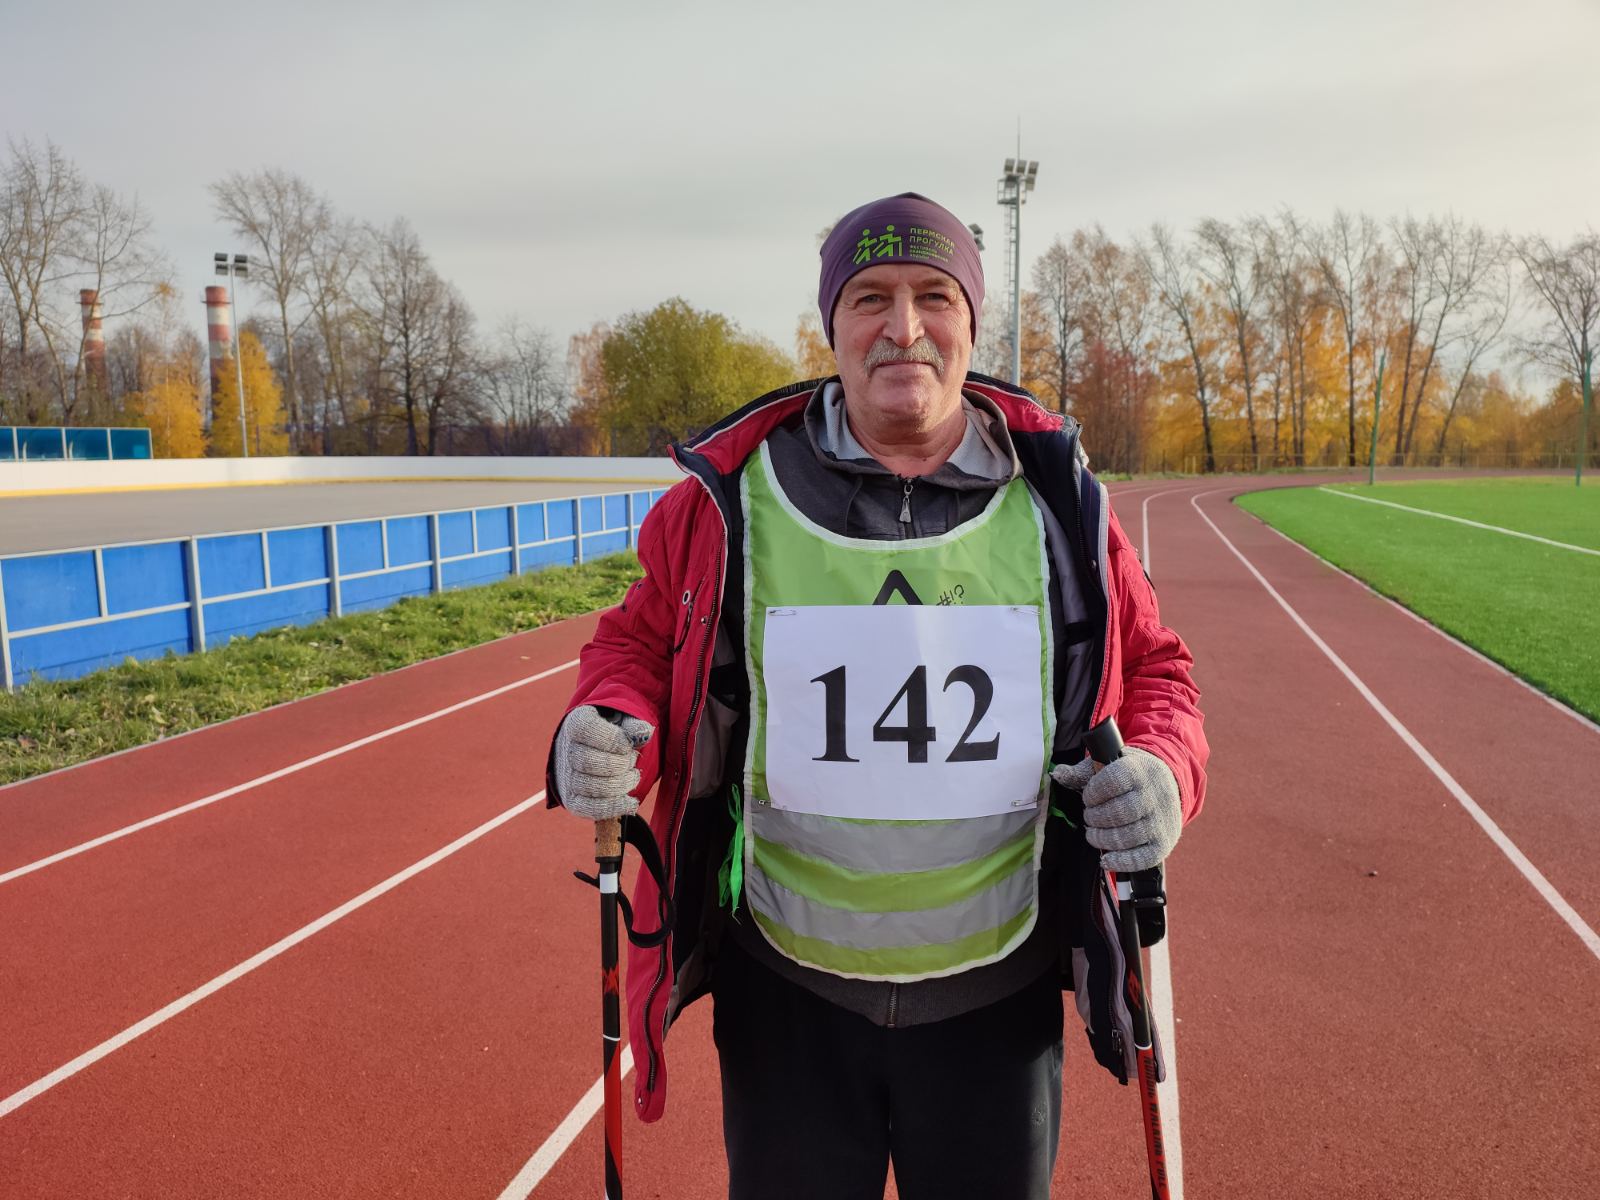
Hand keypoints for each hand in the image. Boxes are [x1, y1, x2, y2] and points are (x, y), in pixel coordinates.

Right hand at [553, 705, 653, 819]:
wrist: (593, 753)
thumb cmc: (612, 734)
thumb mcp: (623, 722)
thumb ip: (633, 726)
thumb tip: (643, 733)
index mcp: (576, 724)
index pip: (587, 729)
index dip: (612, 739)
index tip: (628, 745)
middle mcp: (566, 751)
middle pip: (589, 761)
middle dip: (619, 764)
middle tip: (632, 762)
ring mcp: (567, 777)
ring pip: (591, 786)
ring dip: (620, 784)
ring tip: (633, 776)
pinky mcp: (572, 800)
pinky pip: (589, 808)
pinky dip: (613, 807)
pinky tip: (630, 802)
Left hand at [1050, 746, 1180, 872]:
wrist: (1169, 784)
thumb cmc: (1131, 776)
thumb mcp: (1108, 765)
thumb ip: (1082, 772)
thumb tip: (1058, 774)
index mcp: (1138, 771)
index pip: (1113, 780)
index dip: (1093, 792)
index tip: (1088, 798)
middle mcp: (1154, 795)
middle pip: (1119, 812)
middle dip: (1095, 818)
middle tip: (1090, 817)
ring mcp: (1161, 821)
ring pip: (1127, 837)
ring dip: (1102, 839)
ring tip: (1094, 834)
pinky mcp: (1164, 843)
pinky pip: (1143, 858)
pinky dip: (1121, 862)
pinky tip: (1106, 859)